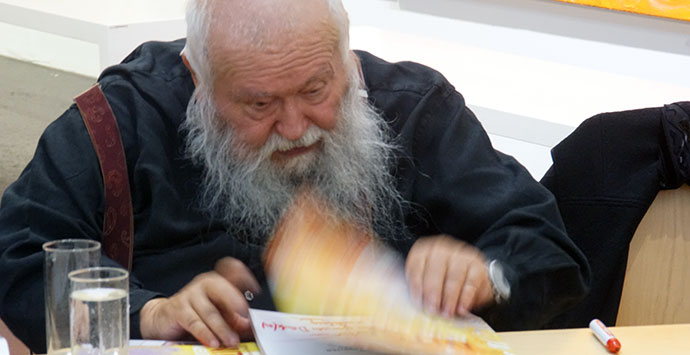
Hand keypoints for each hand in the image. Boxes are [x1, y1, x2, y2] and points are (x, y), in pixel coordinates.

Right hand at [139, 257, 260, 347]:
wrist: (164, 318)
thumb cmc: (195, 313)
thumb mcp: (218, 314)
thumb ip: (234, 317)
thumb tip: (249, 324)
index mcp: (217, 282)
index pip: (230, 269)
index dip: (243, 275)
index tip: (255, 287)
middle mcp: (204, 284)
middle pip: (221, 288)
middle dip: (234, 301)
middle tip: (245, 314)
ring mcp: (190, 295)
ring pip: (209, 311)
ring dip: (222, 328)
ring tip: (231, 341)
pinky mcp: (178, 310)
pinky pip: (194, 322)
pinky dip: (205, 334)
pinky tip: (214, 342)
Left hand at [405, 235, 492, 316]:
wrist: (466, 275)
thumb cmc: (440, 281)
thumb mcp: (424, 281)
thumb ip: (418, 290)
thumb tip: (411, 305)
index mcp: (424, 251)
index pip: (417, 264)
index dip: (417, 285)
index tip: (418, 302)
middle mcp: (441, 249)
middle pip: (436, 269)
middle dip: (434, 292)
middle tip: (433, 310)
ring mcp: (461, 256)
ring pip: (455, 276)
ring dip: (450, 298)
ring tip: (447, 313)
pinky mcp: (477, 266)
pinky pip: (471, 283)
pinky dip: (465, 298)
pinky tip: (461, 309)